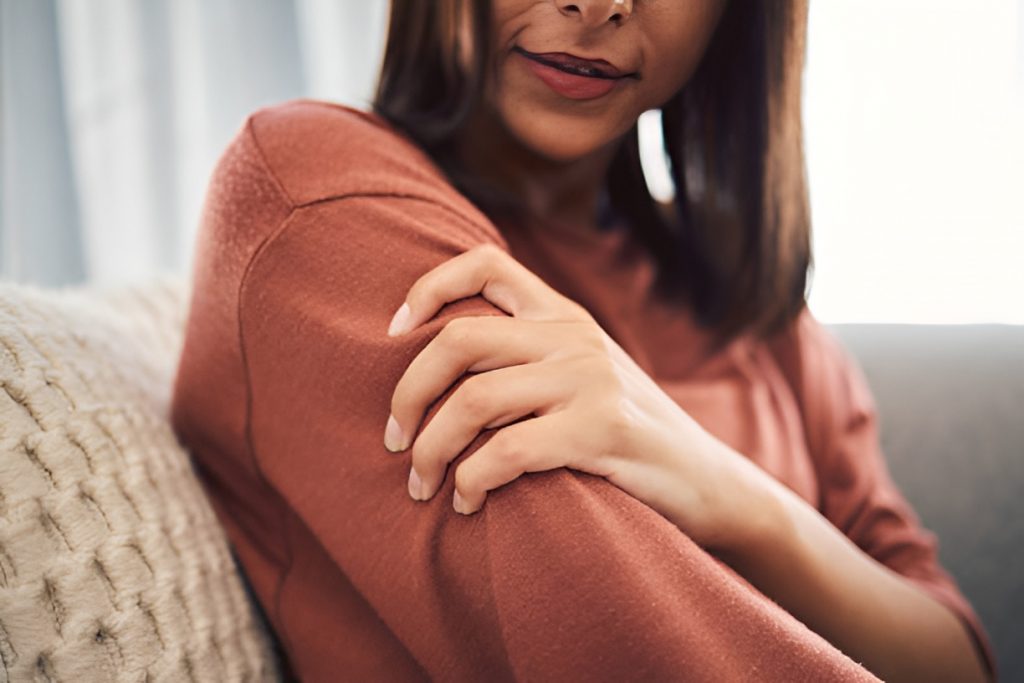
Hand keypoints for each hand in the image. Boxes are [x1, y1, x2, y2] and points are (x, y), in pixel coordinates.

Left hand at [383, 244, 778, 551]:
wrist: (706, 480)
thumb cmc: (624, 435)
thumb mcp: (582, 375)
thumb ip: (528, 358)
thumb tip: (437, 373)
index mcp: (563, 315)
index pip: (485, 263)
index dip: (427, 287)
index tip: (393, 332)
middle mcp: (574, 336)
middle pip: (458, 339)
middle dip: (407, 393)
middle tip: (393, 441)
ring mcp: (590, 380)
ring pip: (473, 402)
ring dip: (430, 451)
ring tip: (421, 486)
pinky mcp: (601, 430)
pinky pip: (505, 453)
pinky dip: (470, 482)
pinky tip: (468, 504)